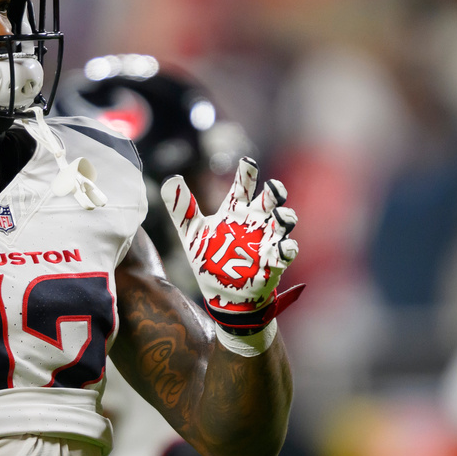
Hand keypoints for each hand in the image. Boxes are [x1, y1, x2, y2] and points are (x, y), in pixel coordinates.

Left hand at [160, 157, 302, 332]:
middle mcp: (254, 221)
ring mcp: (267, 240)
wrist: (221, 293)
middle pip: (271, 198)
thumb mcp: (191, 232)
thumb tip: (170, 179)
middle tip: (272, 188)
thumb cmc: (209, 258)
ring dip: (285, 217)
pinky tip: (281, 248)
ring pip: (284, 221)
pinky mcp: (273, 261)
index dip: (247, 173)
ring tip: (279, 216)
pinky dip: (286, 248)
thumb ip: (181, 207)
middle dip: (275, 191)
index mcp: (234, 211)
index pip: (243, 186)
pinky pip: (286, 251)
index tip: (248, 163)